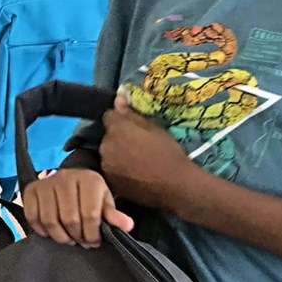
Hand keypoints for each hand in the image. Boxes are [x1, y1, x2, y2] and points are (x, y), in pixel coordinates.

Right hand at [23, 168, 133, 247]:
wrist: (71, 179)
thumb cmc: (90, 195)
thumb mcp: (105, 202)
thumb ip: (114, 215)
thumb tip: (127, 226)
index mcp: (88, 179)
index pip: (90, 215)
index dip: (93, 234)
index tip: (94, 242)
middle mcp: (65, 177)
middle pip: (69, 219)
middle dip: (77, 237)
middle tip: (81, 241)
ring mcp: (45, 183)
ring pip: (50, 220)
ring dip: (60, 237)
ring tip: (69, 238)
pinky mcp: (30, 190)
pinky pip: (33, 217)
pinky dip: (42, 230)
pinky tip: (52, 232)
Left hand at [99, 95, 195, 209]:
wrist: (175, 186)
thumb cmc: (168, 152)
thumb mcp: (154, 127)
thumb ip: (131, 113)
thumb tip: (118, 96)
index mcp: (117, 128)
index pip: (109, 116)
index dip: (120, 120)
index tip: (132, 128)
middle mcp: (106, 145)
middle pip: (107, 137)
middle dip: (117, 138)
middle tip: (136, 147)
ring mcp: (106, 165)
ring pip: (108, 154)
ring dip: (116, 155)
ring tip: (136, 162)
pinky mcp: (110, 182)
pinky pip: (110, 170)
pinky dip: (118, 170)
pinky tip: (133, 174)